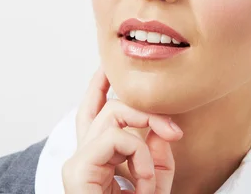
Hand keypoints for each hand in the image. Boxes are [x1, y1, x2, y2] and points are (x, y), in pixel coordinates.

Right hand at [62, 67, 183, 192]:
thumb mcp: (154, 185)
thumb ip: (159, 161)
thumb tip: (160, 130)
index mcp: (98, 159)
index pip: (95, 112)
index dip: (100, 86)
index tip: (109, 68)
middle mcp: (85, 156)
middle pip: (107, 108)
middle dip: (142, 108)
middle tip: (172, 130)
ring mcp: (79, 162)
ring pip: (111, 113)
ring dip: (144, 141)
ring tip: (152, 175)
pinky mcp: (78, 169)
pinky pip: (115, 137)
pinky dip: (138, 154)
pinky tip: (144, 180)